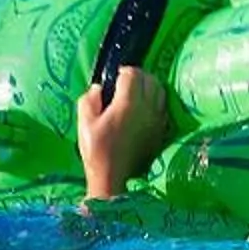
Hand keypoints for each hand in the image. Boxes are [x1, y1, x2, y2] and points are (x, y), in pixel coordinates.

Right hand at [76, 64, 167, 200]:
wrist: (114, 178)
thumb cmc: (97, 151)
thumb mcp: (85, 124)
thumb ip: (89, 100)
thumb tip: (99, 88)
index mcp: (128, 103)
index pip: (132, 74)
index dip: (123, 71)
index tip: (115, 78)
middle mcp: (147, 108)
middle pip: (150, 79)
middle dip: (138, 76)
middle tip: (126, 82)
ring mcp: (157, 120)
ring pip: (161, 91)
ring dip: (150, 86)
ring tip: (137, 92)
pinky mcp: (162, 131)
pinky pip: (163, 107)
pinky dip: (156, 101)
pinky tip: (145, 108)